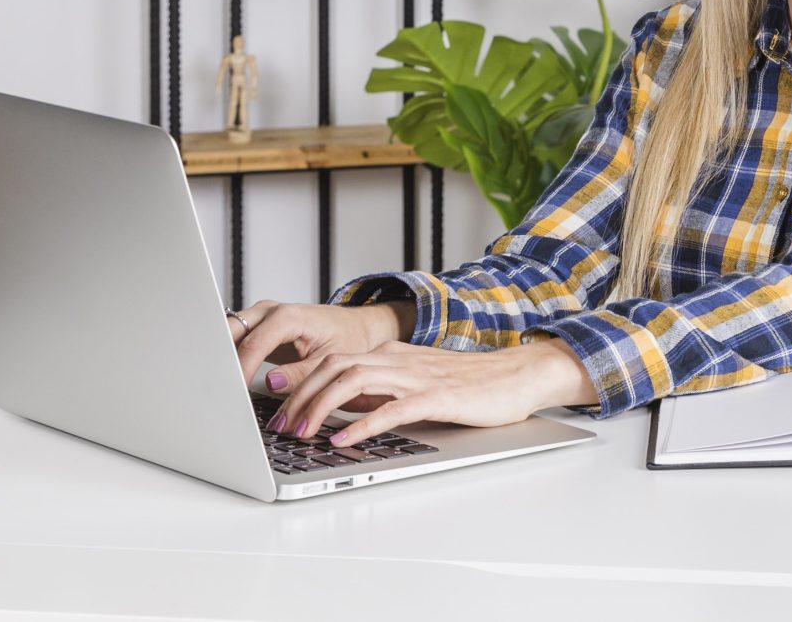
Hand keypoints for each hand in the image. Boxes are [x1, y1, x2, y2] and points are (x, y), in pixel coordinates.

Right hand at [230, 298, 405, 390]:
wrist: (355, 327)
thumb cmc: (348, 339)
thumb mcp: (331, 360)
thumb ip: (301, 373)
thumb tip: (271, 382)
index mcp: (290, 317)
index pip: (255, 343)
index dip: (240, 369)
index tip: (234, 393)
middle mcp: (271, 311)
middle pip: (232, 330)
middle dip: (220, 358)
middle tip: (215, 388)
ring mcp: (262, 317)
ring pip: (229, 332)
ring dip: (221, 356)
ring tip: (216, 385)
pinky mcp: (259, 327)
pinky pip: (235, 338)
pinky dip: (227, 355)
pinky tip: (224, 377)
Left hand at [261, 338, 598, 444]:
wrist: (518, 375)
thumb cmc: (469, 385)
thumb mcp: (414, 383)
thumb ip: (379, 390)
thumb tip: (337, 407)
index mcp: (391, 354)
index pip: (333, 357)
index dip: (299, 377)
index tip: (273, 399)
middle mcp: (398, 359)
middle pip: (335, 366)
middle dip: (299, 394)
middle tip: (277, 424)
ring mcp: (417, 376)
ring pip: (354, 381)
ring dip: (319, 407)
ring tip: (299, 432)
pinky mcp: (436, 397)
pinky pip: (391, 408)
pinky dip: (360, 423)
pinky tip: (340, 439)